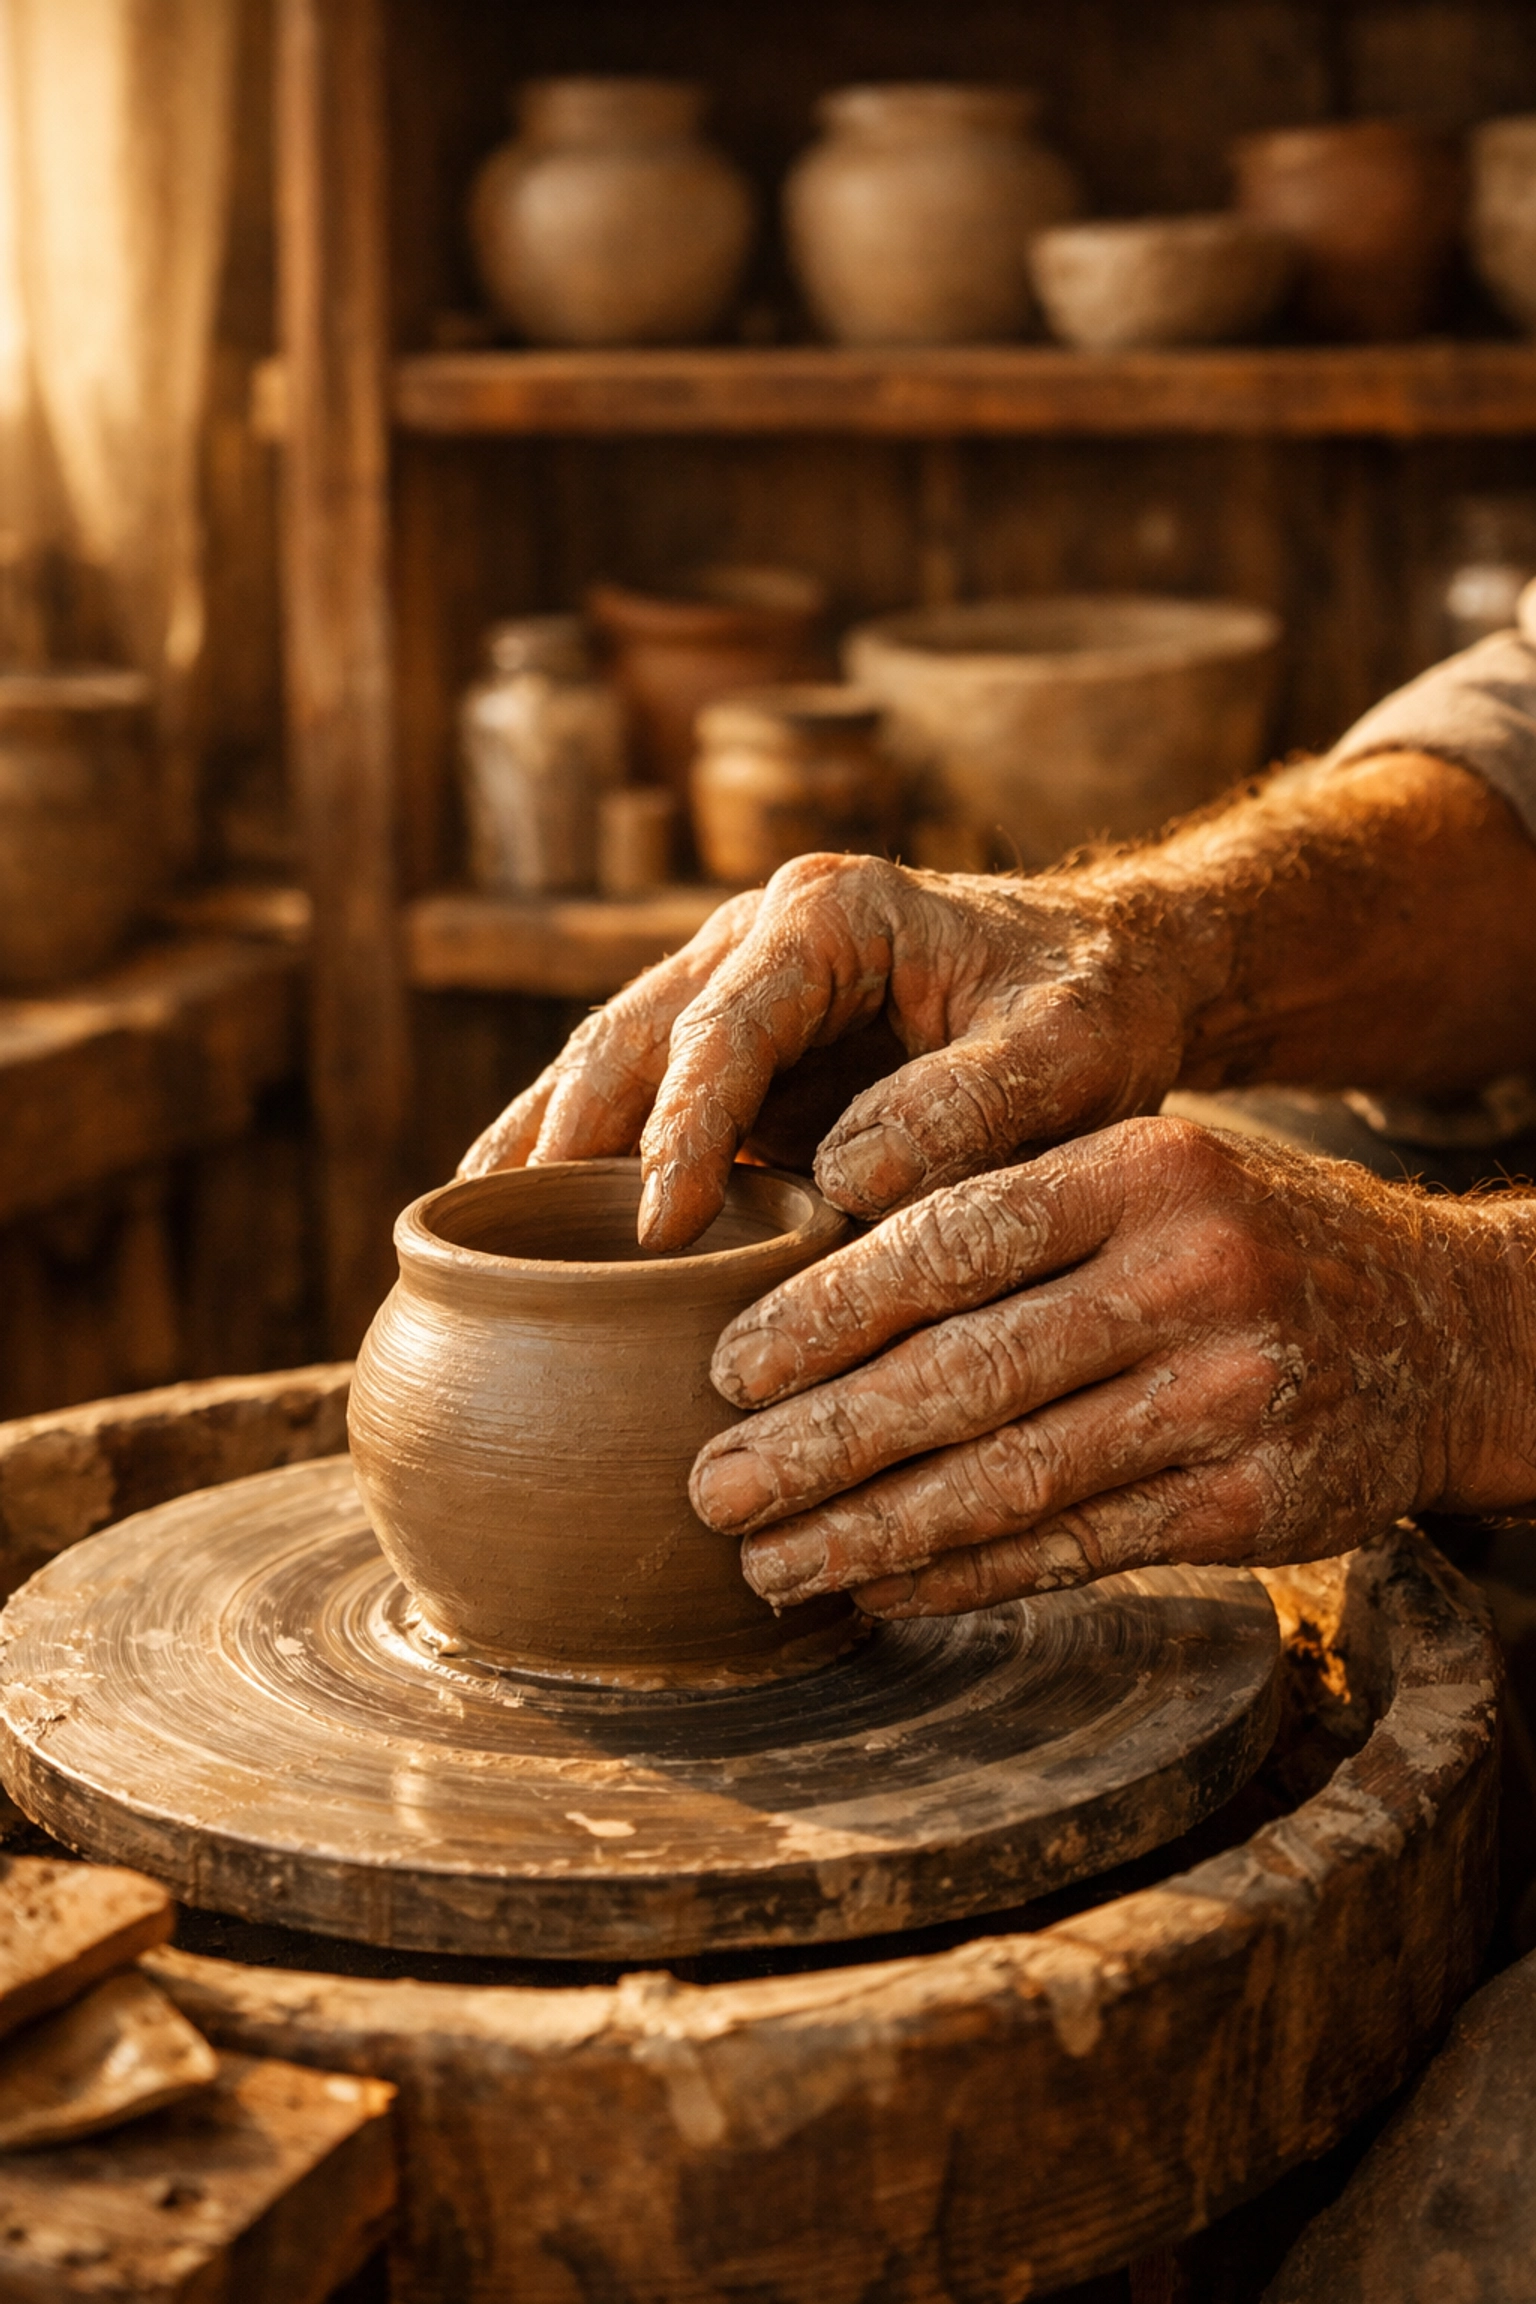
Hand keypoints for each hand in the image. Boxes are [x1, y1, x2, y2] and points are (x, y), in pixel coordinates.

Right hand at [459, 854, 1192, 1249]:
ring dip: (544, 1146)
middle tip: (515, 1245)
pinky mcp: (738, 1057)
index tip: (659, 1224)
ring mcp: (736, 992)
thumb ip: (968, 1105)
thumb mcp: (1068, 1051)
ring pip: (610, 1064)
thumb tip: (844, 1180)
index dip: (684, 1124)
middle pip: (633, 1035)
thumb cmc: (1095, 1007)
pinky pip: (638, 1102)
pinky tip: (523, 1231)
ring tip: (470, 1240)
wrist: (1115, 972)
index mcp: (829, 916)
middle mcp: (759, 939)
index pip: (726, 1022)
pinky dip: (578, 1160)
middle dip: (569, 1136)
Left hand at [688, 1117, 1535, 1616]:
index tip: (723, 1368)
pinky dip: (967, 1575)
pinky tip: (881, 1589)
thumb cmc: (1247, 1239)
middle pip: (966, 1372)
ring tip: (768, 1563)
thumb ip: (1012, 1212)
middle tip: (710, 1488)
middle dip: (820, 1442)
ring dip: (872, 1532)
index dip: (826, 1311)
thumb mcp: (1151, 1177)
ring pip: (1012, 1479)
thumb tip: (804, 1292)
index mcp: (1146, 1169)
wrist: (1453, 1326)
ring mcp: (1231, 1397)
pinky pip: (1077, 1547)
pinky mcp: (1255, 1505)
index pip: (954, 1239)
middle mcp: (1193, 1276)